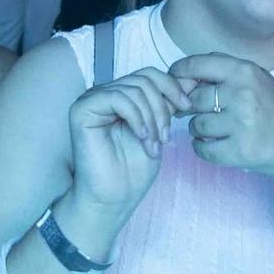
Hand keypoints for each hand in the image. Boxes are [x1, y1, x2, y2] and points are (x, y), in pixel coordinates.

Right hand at [67, 67, 191, 215]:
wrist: (114, 198)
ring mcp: (93, 100)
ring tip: (153, 144)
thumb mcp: (159, 129)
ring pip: (134, 89)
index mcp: (123, 96)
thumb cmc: (133, 170)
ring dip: (151, 119)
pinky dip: (136, 117)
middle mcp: (106, 94)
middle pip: (145, 79)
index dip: (172, 87)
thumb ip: (169, 104)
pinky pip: (117, 98)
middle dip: (163, 108)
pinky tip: (141, 136)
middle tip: (165, 137)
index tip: (187, 107)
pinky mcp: (82, 109)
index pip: (150, 75)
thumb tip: (191, 79)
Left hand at [169, 52, 273, 181]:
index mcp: (244, 71)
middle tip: (198, 113)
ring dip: (198, 130)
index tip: (174, 83)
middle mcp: (243, 94)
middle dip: (190, 108)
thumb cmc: (272, 110)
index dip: (177, 74)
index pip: (195, 65)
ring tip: (213, 130)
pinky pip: (202, 148)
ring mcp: (242, 123)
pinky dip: (202, 148)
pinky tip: (215, 145)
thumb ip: (222, 71)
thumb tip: (181, 74)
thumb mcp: (255, 79)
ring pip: (196, 125)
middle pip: (193, 98)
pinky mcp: (240, 150)